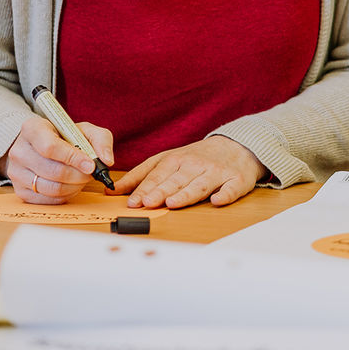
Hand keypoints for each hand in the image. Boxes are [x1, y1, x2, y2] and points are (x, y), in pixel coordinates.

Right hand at [0, 116, 114, 204]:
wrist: (42, 147)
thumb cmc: (65, 137)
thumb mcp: (85, 130)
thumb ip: (101, 140)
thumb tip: (106, 160)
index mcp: (32, 128)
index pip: (50, 147)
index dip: (73, 158)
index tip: (90, 165)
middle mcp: (18, 150)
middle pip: (52, 170)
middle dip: (78, 175)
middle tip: (91, 173)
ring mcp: (15, 172)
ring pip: (50, 188)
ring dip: (74, 186)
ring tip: (82, 178)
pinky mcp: (19, 190)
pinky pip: (46, 200)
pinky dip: (65, 195)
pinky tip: (71, 186)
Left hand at [112, 135, 262, 208]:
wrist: (237, 146)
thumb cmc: (197, 157)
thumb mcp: (167, 160)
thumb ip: (140, 176)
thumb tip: (111, 191)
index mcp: (177, 159)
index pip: (158, 174)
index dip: (145, 187)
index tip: (133, 201)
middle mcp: (196, 164)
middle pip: (177, 180)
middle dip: (161, 191)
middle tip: (147, 202)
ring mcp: (217, 172)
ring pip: (200, 184)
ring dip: (186, 194)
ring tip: (172, 203)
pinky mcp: (237, 180)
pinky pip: (231, 188)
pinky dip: (225, 194)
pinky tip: (217, 200)